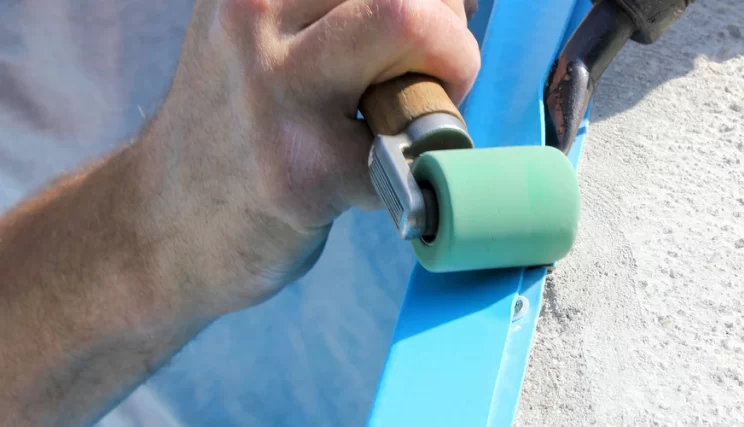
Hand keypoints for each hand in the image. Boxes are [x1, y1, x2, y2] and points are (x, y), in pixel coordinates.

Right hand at [139, 0, 480, 316]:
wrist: (165, 225)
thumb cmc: (240, 128)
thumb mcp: (260, 35)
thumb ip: (333, 9)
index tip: (429, 24)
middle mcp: (254, 18)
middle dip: (446, 26)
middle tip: (426, 75)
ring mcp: (278, 93)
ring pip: (413, 24)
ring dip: (448, 71)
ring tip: (408, 114)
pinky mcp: (306, 170)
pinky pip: (414, 139)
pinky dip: (419, 160)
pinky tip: (372, 175)